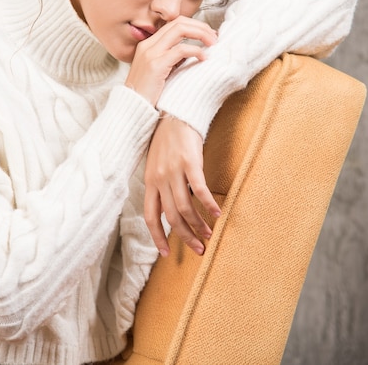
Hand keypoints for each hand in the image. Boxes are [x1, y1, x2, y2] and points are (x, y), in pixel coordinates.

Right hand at [125, 16, 217, 106]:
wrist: (132, 109)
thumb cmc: (148, 94)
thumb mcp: (159, 71)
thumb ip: (172, 58)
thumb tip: (193, 51)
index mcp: (148, 44)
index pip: (174, 23)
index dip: (194, 25)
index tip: (208, 34)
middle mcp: (148, 45)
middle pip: (178, 22)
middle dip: (200, 26)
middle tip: (214, 36)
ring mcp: (150, 53)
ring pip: (180, 29)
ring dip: (200, 33)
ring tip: (213, 43)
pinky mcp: (155, 65)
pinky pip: (181, 49)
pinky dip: (196, 50)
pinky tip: (203, 57)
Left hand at [144, 116, 220, 256]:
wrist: (175, 113)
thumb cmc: (167, 139)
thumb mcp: (156, 164)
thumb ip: (160, 186)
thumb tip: (168, 209)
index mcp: (150, 182)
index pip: (150, 217)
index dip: (158, 237)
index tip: (166, 253)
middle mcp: (159, 179)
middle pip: (171, 217)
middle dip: (184, 237)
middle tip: (197, 248)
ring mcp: (174, 171)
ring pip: (184, 208)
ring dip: (198, 224)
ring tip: (208, 234)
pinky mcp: (190, 162)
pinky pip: (199, 190)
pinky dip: (208, 204)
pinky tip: (217, 213)